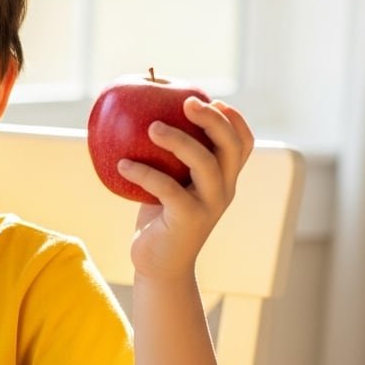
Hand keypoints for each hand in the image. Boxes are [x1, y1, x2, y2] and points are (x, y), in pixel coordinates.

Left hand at [118, 98, 253, 278]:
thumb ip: (168, 160)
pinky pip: (167, 189)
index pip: (242, 144)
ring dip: (177, 140)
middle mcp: (224, 190)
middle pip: (230, 146)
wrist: (159, 266)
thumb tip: (141, 118)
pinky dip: (143, 173)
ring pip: (203, 163)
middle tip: (186, 102)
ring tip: (150, 127)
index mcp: (223, 179)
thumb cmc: (160, 220)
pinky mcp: (188, 220)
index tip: (212, 99)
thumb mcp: (169, 185)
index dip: (234, 119)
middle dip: (212, 119)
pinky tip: (121, 164)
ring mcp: (209, 205)